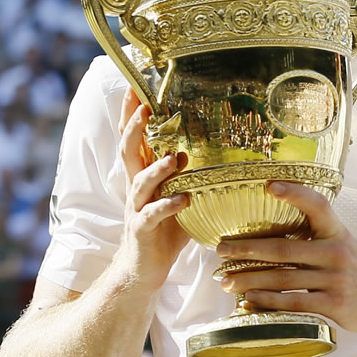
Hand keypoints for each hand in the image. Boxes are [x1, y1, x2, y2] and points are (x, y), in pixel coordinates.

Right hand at [115, 90, 191, 289]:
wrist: (145, 269)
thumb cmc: (168, 229)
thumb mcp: (183, 195)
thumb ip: (196, 174)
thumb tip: (227, 151)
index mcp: (145, 175)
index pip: (135, 139)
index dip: (131, 114)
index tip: (134, 87)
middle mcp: (137, 188)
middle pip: (128, 151)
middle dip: (134, 128)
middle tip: (145, 107)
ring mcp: (137, 209)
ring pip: (140, 182)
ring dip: (157, 168)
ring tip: (175, 157)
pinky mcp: (142, 230)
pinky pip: (151, 216)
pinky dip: (167, 206)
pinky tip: (183, 199)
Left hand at [216, 182, 356, 337]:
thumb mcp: (344, 244)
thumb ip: (315, 237)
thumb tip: (269, 237)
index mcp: (338, 232)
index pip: (317, 205)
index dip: (294, 193)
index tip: (268, 185)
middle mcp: (337, 252)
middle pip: (283, 249)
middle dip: (246, 250)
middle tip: (220, 250)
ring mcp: (336, 279)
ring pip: (282, 278)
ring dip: (248, 280)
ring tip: (225, 280)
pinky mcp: (334, 304)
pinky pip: (293, 302)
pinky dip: (267, 302)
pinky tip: (248, 300)